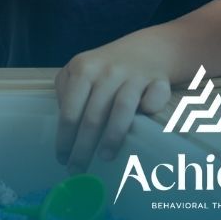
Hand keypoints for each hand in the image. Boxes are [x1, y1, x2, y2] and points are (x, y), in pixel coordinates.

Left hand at [55, 41, 171, 174]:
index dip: (65, 139)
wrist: (147, 49)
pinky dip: (150, 108)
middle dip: (83, 148)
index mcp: (83, 69)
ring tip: (105, 158)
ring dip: (112, 137)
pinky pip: (154, 97)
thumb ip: (66, 92)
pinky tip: (144, 120)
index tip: (62, 159)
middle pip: (93, 116)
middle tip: (79, 170)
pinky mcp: (158, 80)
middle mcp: (107, 71)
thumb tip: (65, 128)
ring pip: (121, 108)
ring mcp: (134, 75)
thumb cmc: (106, 67)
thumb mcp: (79, 70)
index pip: (70, 111)